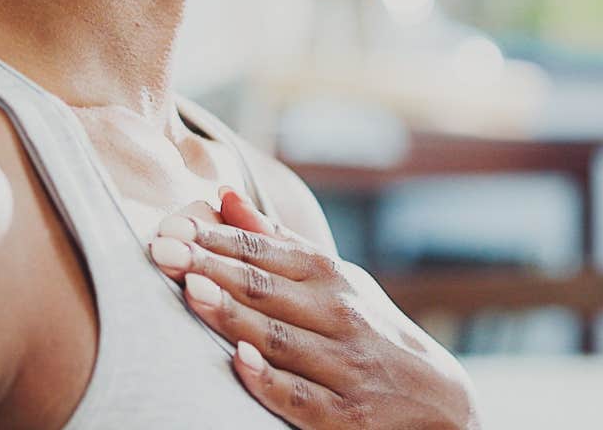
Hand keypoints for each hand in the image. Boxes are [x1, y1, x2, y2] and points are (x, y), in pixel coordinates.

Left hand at [147, 187, 482, 428]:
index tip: (174, 226)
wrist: (438, 402)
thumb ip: (276, 241)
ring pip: (279, 338)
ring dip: (234, 315)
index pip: (265, 252)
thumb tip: (224, 196)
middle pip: (264, 289)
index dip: (218, 238)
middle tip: (164, 251)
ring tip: (193, 291)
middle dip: (211, 267)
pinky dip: (271, 379)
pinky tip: (241, 361)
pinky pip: (300, 397)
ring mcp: (342, 366)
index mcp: (331, 278)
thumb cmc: (370, 330)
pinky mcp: (344, 416)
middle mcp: (338, 315)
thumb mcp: (333, 280)